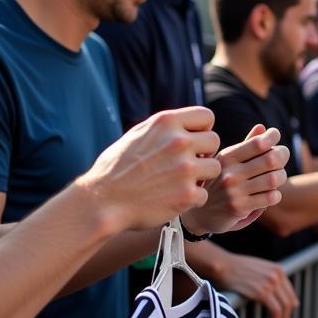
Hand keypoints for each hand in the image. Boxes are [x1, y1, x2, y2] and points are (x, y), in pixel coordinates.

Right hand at [79, 107, 220, 231]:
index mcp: (166, 122)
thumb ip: (166, 128)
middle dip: (203, 153)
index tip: (192, 142)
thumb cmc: (117, 169)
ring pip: (215, 168)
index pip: (206, 116)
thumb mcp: (139, 134)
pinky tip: (174, 199)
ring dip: (202, 177)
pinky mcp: (187, 194)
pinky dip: (192, 199)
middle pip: (214, 141)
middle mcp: (179, 142)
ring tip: (181, 182)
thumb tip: (190, 125)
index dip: (202, 130)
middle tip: (186, 165)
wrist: (102, 201)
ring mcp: (185, 168)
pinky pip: (204, 194)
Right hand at [187, 124, 289, 234]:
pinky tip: (271, 193)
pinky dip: (276, 194)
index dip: (272, 137)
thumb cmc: (218, 182)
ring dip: (281, 176)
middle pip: (271, 159)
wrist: (200, 214)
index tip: (275, 136)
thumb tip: (262, 128)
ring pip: (273, 179)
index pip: (257, 143)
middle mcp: (230, 173)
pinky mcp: (239, 208)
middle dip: (282, 155)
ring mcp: (234, 192)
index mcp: (226, 157)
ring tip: (278, 176)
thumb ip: (246, 145)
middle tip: (282, 156)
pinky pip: (270, 197)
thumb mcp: (226, 162)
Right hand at [215, 253, 297, 317]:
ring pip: (283, 307)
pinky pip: (275, 309)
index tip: (286, 315)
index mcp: (278, 269)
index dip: (289, 306)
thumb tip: (272, 295)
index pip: (290, 292)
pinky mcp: (261, 292)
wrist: (223, 265)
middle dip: (287, 315)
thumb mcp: (258, 270)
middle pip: (289, 301)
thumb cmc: (235, 269)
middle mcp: (277, 275)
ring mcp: (270, 283)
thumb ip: (268, 279)